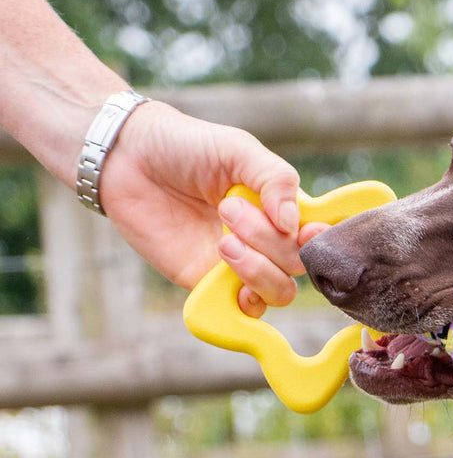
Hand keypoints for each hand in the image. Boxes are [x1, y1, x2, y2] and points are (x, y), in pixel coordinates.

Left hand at [98, 101, 315, 316]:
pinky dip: (241, 301)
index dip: (320, 242)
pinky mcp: (209, 284)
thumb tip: (296, 226)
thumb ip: (276, 180)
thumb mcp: (238, 150)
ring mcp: (241, 266)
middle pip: (298, 265)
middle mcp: (267, 242)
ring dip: (257, 270)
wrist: (127, 158)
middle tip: (227, 208)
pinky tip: (222, 270)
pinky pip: (241, 311)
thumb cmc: (186, 146)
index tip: (305, 230)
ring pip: (278, 292)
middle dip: (269, 241)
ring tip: (223, 241)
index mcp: (282, 210)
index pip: (319, 238)